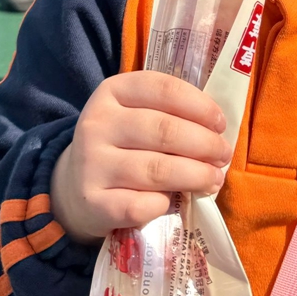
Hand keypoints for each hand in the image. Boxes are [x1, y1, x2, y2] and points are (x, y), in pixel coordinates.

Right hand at [49, 72, 231, 243]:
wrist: (74, 185)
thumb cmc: (122, 144)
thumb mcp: (136, 113)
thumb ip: (170, 112)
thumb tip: (217, 129)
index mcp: (113, 91)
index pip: (164, 89)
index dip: (200, 106)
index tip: (220, 123)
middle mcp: (98, 123)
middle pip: (164, 131)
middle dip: (204, 144)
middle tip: (223, 155)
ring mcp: (91, 163)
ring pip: (156, 170)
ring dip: (195, 176)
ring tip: (214, 179)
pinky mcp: (92, 202)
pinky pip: (139, 206)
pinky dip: (163, 204)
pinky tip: (173, 201)